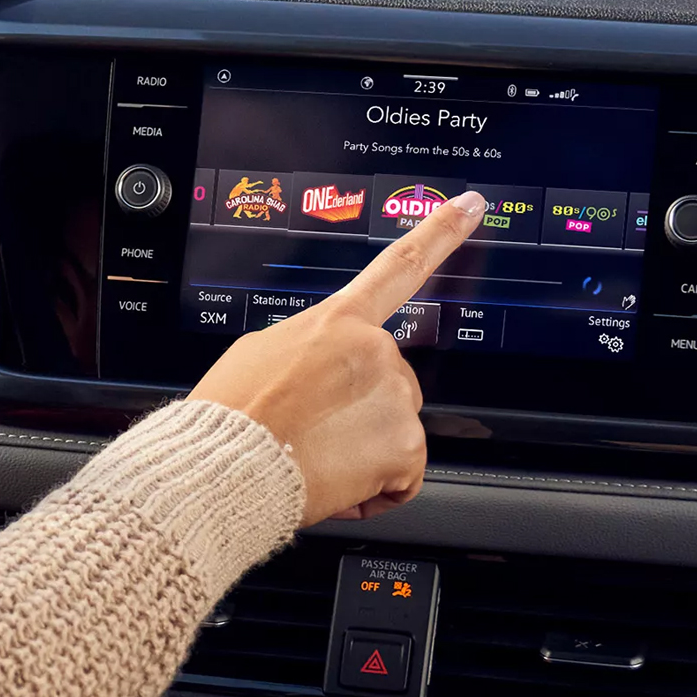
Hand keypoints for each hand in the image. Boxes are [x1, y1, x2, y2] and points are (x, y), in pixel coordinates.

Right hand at [188, 190, 485, 525]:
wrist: (226, 465)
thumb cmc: (232, 414)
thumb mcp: (259, 352)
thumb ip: (308, 346)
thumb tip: (319, 364)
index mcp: (337, 321)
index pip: (397, 267)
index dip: (440, 233)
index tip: (470, 207)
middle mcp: (374, 350)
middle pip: (393, 381)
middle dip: (365, 410)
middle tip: (314, 430)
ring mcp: (394, 395)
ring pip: (397, 429)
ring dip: (367, 451)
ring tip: (316, 457)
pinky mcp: (404, 445)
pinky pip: (404, 475)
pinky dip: (377, 489)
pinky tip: (337, 482)